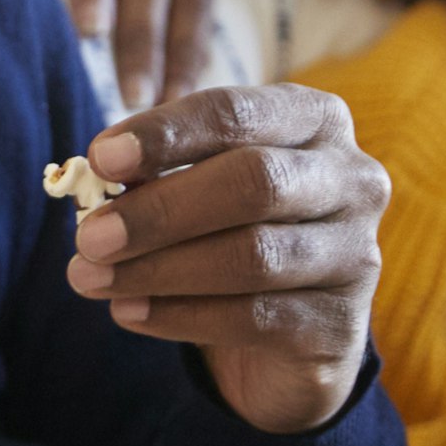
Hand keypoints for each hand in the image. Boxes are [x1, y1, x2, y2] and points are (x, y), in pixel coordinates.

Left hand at [62, 87, 386, 433]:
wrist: (285, 333)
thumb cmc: (229, 230)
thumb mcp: (197, 187)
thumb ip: (158, 173)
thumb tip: (100, 175)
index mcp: (314, 120)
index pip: (237, 113)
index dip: (166, 134)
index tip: (100, 159)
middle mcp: (351, 178)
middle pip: (252, 182)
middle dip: (160, 211)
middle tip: (88, 237)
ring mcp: (357, 252)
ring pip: (253, 256)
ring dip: (158, 269)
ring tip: (90, 278)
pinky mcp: (341, 322)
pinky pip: (255, 317)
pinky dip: (178, 315)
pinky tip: (127, 312)